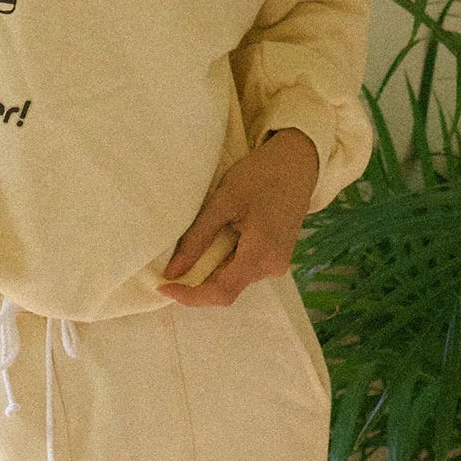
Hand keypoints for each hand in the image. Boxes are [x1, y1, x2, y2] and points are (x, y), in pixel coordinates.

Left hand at [155, 128, 319, 307]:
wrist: (296, 164)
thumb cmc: (260, 176)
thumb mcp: (222, 202)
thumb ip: (197, 239)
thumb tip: (172, 272)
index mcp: (262, 253)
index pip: (222, 292)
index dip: (190, 296)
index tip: (164, 286)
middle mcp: (272, 266)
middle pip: (227, 288)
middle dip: (196, 282)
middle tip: (168, 266)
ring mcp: (276, 264)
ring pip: (234, 279)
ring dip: (209, 270)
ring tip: (194, 244)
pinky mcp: (275, 258)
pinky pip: (243, 269)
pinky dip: (223, 261)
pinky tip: (215, 240)